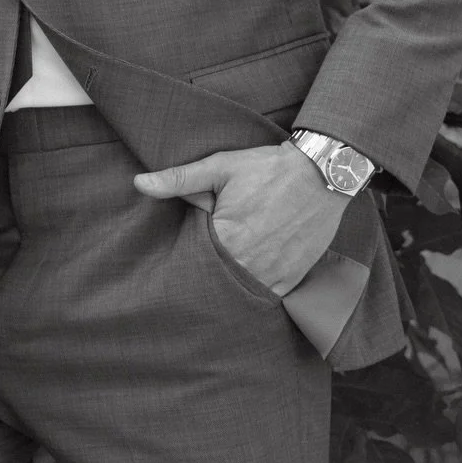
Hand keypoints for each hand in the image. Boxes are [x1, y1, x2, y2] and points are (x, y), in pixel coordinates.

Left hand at [133, 143, 347, 297]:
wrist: (322, 174)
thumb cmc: (266, 169)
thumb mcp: (220, 167)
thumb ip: (178, 179)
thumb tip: (139, 183)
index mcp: (227, 238)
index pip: (194, 261)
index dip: (187, 257)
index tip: (184, 253)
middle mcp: (250, 263)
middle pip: (217, 280)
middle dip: (207, 274)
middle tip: (203, 266)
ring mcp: (274, 275)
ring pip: (241, 291)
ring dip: (231, 284)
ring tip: (224, 272)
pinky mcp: (293, 278)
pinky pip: (267, 295)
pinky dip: (255, 289)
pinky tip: (247, 277)